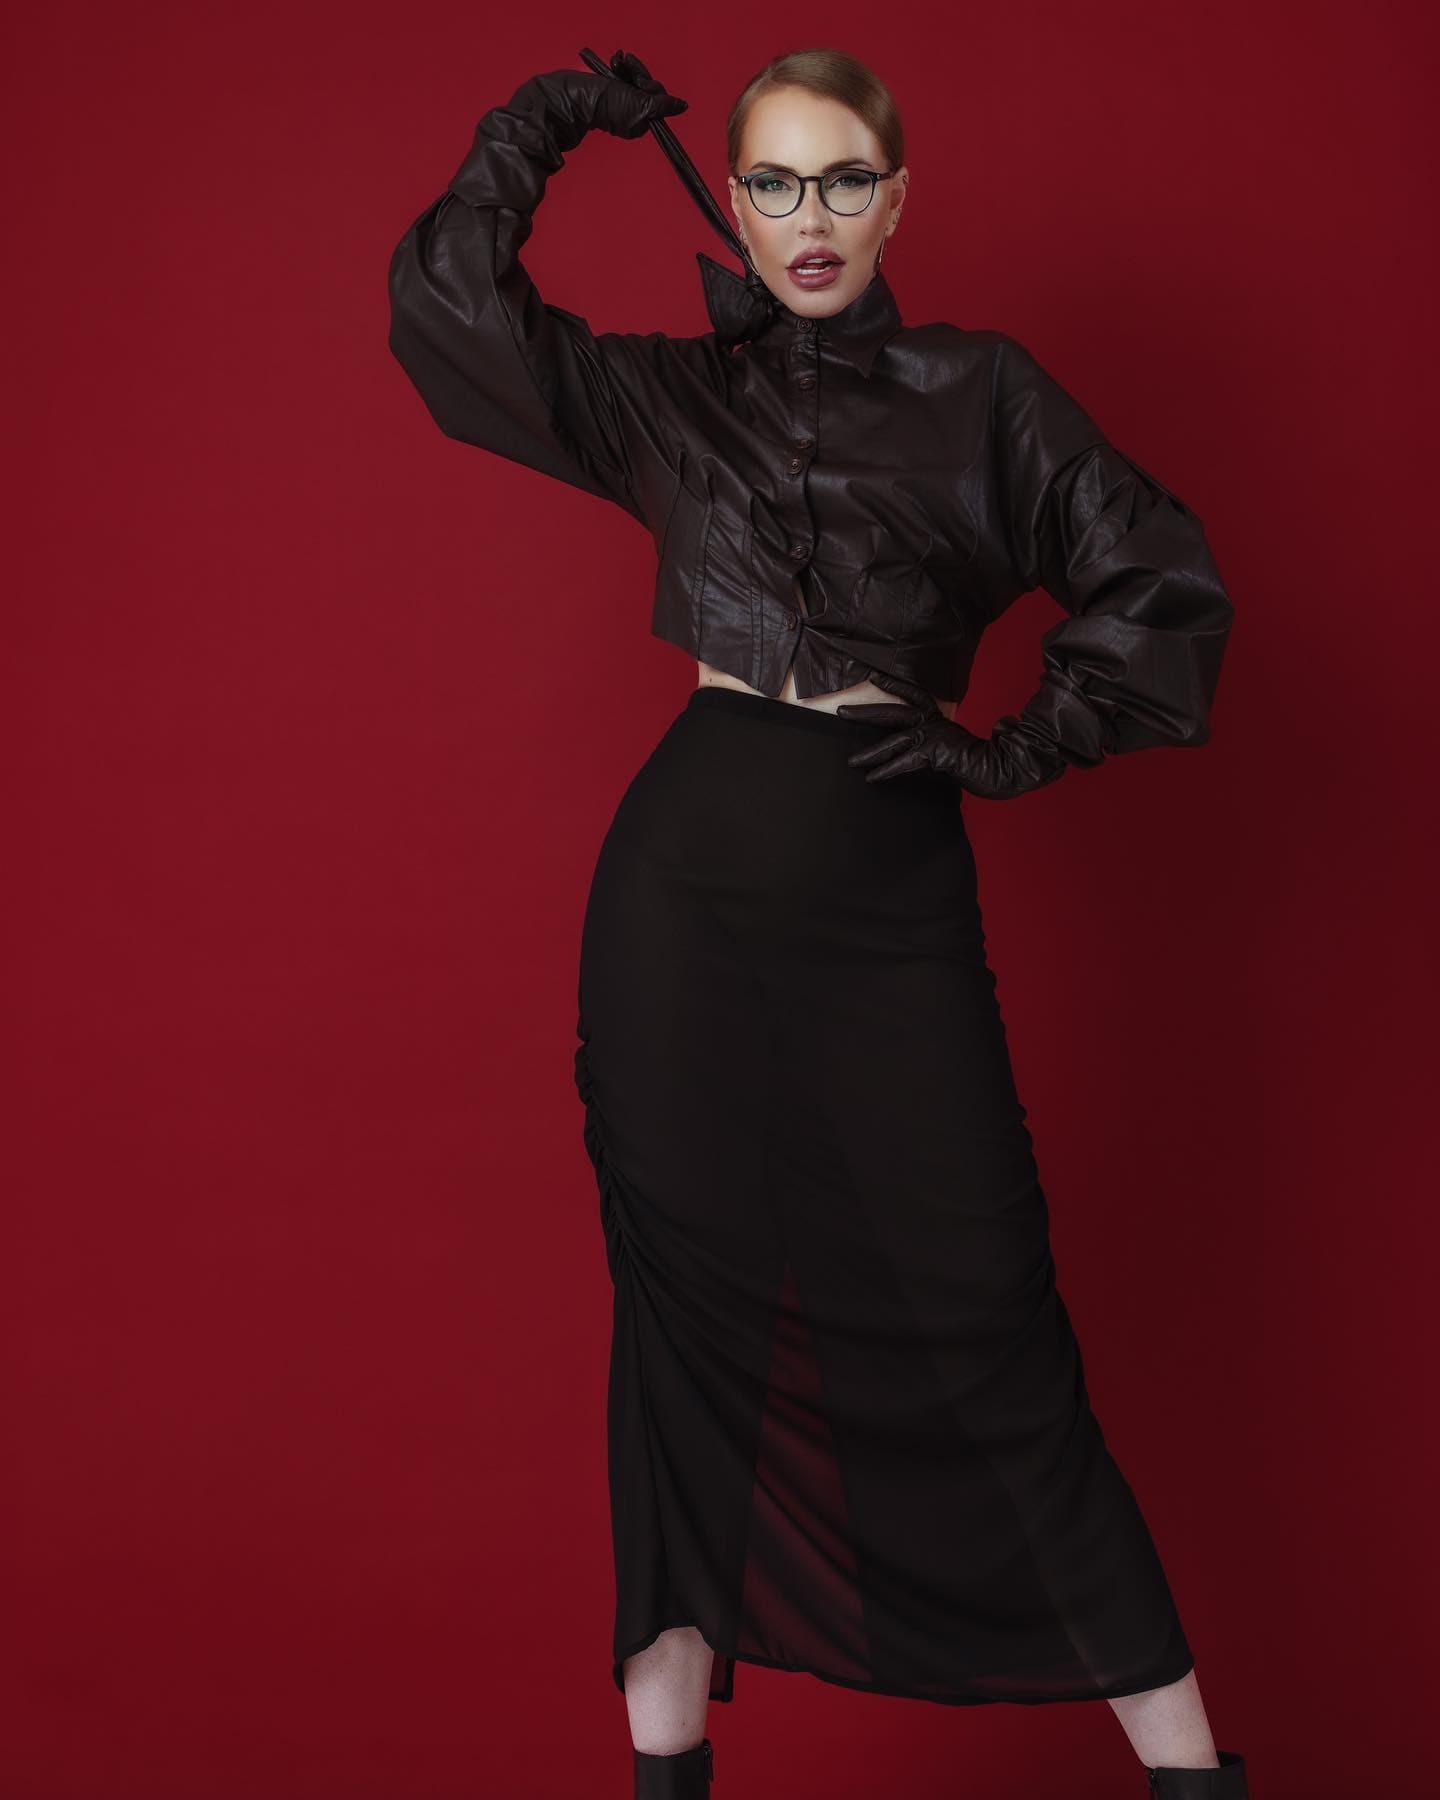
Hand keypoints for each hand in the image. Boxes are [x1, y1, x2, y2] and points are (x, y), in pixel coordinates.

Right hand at [590, 49, 688, 137]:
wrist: (580, 96)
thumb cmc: (608, 105)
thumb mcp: (641, 106)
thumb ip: (662, 106)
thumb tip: (683, 106)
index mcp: (643, 121)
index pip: (658, 97)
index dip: (651, 86)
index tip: (641, 84)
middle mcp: (635, 111)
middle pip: (648, 86)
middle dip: (639, 74)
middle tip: (628, 72)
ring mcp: (624, 99)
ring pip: (636, 77)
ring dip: (628, 68)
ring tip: (617, 63)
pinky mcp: (612, 88)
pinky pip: (623, 74)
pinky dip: (620, 66)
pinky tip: (614, 62)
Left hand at [835, 669, 1068, 799]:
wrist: (1005, 768)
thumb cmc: (981, 761)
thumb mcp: (953, 745)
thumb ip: (937, 741)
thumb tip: (921, 747)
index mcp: (939, 718)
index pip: (913, 696)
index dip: (893, 686)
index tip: (873, 677)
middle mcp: (934, 722)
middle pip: (893, 712)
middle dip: (866, 713)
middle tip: (841, 711)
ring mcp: (934, 736)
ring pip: (894, 740)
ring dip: (870, 752)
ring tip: (850, 761)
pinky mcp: (936, 753)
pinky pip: (905, 761)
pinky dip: (886, 769)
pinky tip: (871, 777)